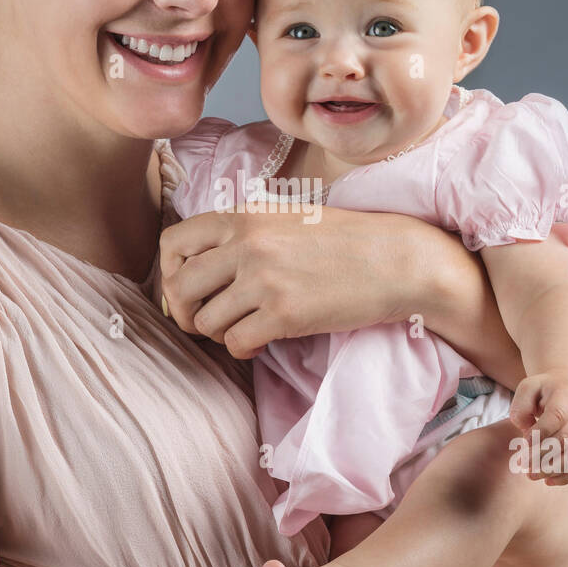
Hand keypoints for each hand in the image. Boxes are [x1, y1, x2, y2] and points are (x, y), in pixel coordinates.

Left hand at [159, 206, 418, 359]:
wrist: (397, 260)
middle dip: (186, 312)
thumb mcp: (286, 217)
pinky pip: (235, 343)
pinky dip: (243, 349)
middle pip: (179, 288)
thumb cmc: (344, 240)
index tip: (190, 289)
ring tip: (245, 329)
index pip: (172, 242)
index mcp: (243, 216)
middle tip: (209, 321)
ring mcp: (264, 279)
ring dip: (219, 333)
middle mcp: (247, 244)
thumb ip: (242, 233)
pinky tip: (262, 342)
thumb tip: (199, 267)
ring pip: (205, 321)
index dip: (170, 273)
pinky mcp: (284, 314)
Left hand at [509, 371, 567, 485]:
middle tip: (521, 463)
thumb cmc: (543, 392)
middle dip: (540, 455)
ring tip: (531, 475)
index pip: (557, 416)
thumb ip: (521, 406)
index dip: (541, 432)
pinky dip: (565, 477)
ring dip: (552, 470)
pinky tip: (547, 481)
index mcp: (567, 396)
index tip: (524, 443)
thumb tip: (526, 431)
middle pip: (564, 440)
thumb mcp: (528, 388)